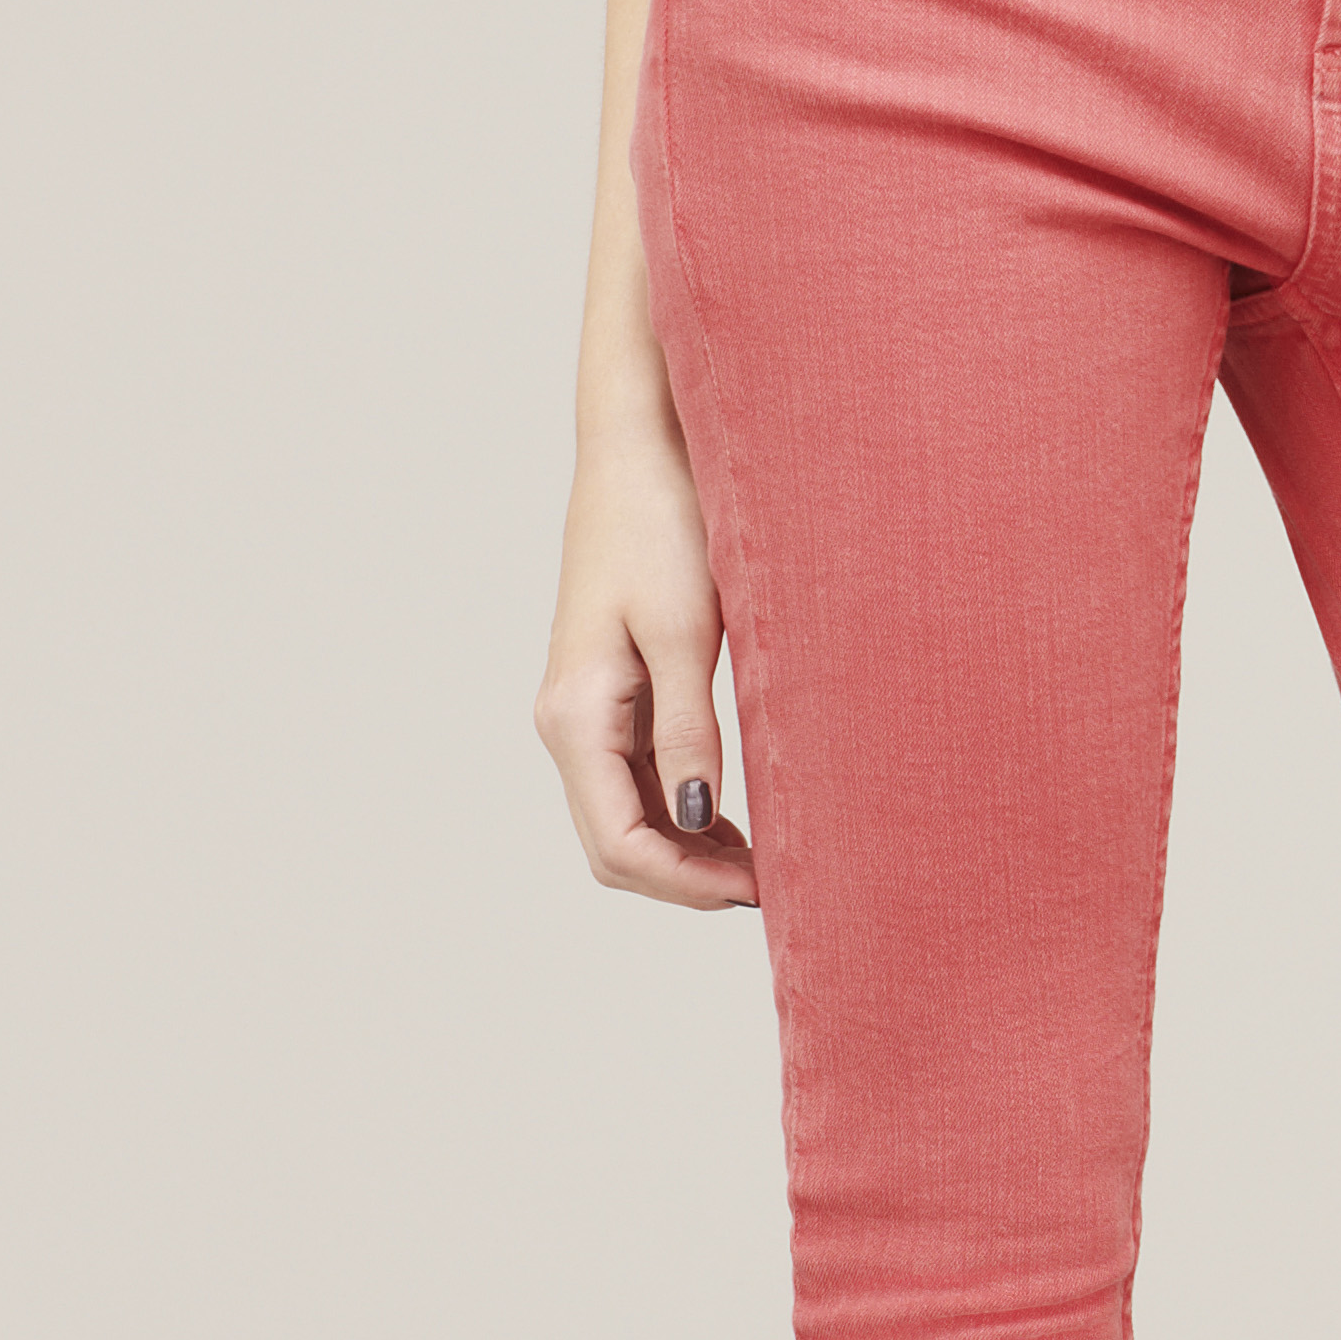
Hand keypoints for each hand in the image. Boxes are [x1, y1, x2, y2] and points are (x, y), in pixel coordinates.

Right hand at [536, 415, 759, 907]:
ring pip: (626, 816)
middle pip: (615, 843)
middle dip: (686, 881)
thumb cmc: (665, 524)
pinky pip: (639, 777)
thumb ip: (690, 729)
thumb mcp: (687, 631)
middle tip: (773, 887)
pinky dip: (684, 811)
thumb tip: (698, 820)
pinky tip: (736, 818)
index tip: (761, 891)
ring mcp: (586, 710)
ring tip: (766, 863)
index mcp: (575, 714)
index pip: (619, 842)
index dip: (685, 884)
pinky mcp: (612, 692)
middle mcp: (567, 722)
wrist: (641, 449)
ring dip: (687, 852)